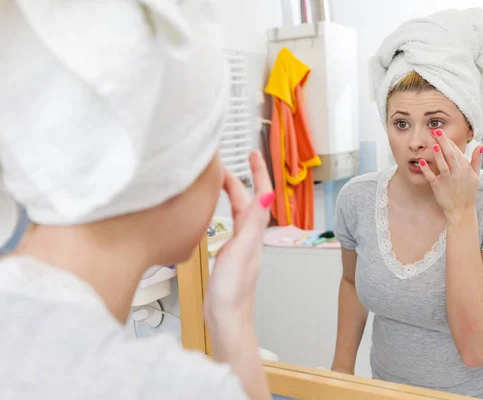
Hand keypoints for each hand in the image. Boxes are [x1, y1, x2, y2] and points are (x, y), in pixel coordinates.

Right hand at [204, 150, 273, 328]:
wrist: (226, 318)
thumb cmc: (233, 290)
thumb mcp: (241, 251)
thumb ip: (252, 224)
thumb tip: (268, 196)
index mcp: (254, 233)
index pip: (261, 195)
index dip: (258, 173)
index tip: (253, 153)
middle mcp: (250, 237)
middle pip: (248, 200)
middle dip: (242, 178)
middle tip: (226, 163)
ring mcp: (240, 246)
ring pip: (238, 211)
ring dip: (232, 193)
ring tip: (219, 179)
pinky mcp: (230, 255)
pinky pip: (230, 225)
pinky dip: (224, 211)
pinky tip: (215, 212)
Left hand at [419, 129, 482, 218]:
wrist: (461, 210)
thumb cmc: (468, 192)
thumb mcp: (476, 176)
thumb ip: (476, 160)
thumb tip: (479, 146)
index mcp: (465, 169)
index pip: (456, 152)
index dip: (449, 142)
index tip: (441, 132)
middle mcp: (457, 173)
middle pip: (450, 155)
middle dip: (443, 142)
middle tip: (435, 131)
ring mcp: (447, 180)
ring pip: (442, 165)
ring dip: (438, 155)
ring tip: (434, 144)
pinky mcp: (438, 187)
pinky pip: (431, 177)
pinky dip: (426, 170)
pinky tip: (421, 162)